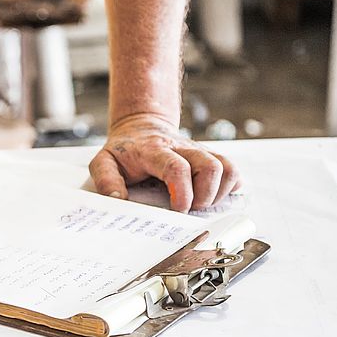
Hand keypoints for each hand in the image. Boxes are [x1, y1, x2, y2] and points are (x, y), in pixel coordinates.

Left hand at [89, 114, 240, 211]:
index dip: (183, 191)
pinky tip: (212, 196)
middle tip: (190, 209)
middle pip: (210, 166)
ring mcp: (199, 151)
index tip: (179, 209)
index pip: (176, 167)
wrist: (140, 127)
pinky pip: (232, 170)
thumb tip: (118, 200)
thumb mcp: (104, 161)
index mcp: (154, 151)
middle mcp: (182, 148)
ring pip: (227, 167)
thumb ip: (106, 180)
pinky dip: (229, 187)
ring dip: (219, 192)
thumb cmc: (124, 150)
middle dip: (205, 195)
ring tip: (201, 204)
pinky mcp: (209, 157)